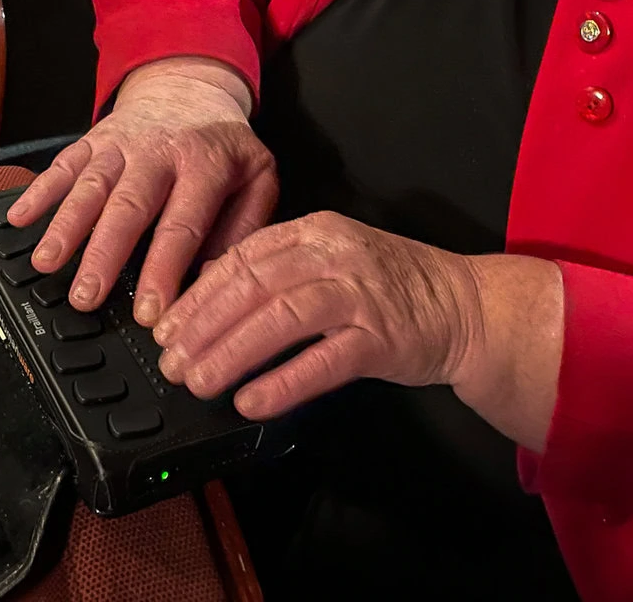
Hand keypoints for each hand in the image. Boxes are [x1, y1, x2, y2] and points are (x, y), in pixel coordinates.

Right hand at [6, 56, 277, 324]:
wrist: (191, 87)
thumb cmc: (224, 146)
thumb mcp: (258, 178)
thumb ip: (244, 226)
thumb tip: (215, 278)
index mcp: (206, 164)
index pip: (183, 224)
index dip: (163, 270)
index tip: (149, 311)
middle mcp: (160, 151)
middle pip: (129, 206)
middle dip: (104, 254)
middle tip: (86, 297)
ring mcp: (122, 143)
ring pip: (91, 184)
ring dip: (66, 225)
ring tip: (47, 262)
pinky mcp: (92, 139)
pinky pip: (63, 164)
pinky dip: (39, 190)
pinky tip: (19, 218)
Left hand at [150, 210, 484, 419]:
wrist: (466, 305)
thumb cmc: (392, 287)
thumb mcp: (331, 259)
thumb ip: (277, 270)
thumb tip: (208, 294)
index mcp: (316, 232)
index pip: (242, 257)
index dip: (198, 294)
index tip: (166, 327)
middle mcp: (336, 256)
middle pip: (254, 285)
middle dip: (204, 326)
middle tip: (173, 361)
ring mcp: (361, 295)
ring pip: (282, 317)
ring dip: (233, 352)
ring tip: (202, 381)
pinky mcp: (382, 337)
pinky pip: (324, 360)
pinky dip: (284, 381)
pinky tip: (254, 400)